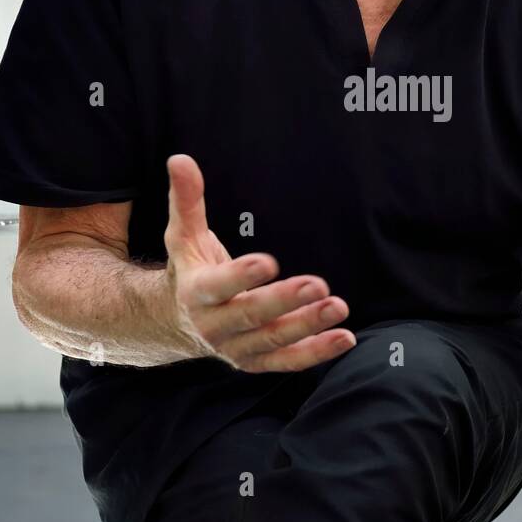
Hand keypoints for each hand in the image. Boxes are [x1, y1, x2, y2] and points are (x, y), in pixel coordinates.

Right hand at [163, 153, 355, 372]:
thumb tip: (179, 159)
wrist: (177, 321)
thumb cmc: (191, 269)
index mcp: (196, 292)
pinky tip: (344, 338)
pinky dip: (316, 353)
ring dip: (307, 326)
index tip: (269, 261)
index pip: (219, 285)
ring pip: (273, 341)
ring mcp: (236, 348)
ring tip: (338, 307)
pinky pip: (287, 362)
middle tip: (318, 284)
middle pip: (251, 316)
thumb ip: (187, 200)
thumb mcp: (183, 235)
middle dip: (284, 301)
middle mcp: (214, 326)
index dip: (242, 276)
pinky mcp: (255, 362)